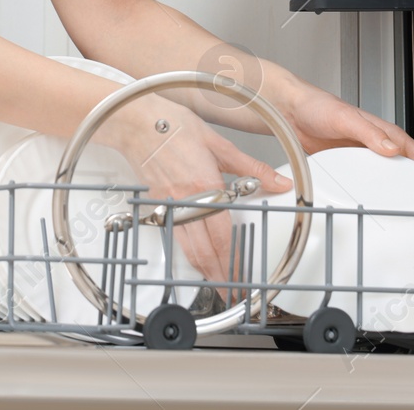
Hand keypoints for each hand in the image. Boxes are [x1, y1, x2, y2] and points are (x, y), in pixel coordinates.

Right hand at [93, 94, 291, 296]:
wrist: (135, 120)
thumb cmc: (173, 125)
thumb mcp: (219, 143)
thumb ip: (251, 167)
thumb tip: (278, 183)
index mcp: (205, 186)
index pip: (223, 236)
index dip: (235, 262)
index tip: (244, 278)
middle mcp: (186, 201)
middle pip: (205, 251)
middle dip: (221, 277)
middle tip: (235, 293)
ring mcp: (168, 205)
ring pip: (188, 249)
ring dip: (204, 271)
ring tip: (219, 284)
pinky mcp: (156, 204)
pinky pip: (173, 237)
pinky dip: (186, 254)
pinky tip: (194, 259)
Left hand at [280, 82, 413, 206]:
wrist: (292, 109)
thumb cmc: (318, 106)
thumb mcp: (345, 118)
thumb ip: (369, 133)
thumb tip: (392, 148)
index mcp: (388, 135)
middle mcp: (382, 147)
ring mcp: (368, 157)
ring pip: (399, 180)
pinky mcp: (352, 165)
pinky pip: (376, 185)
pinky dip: (387, 196)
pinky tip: (386, 207)